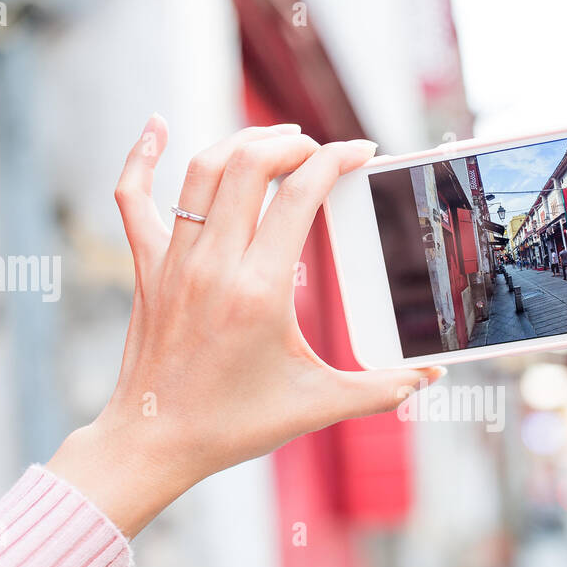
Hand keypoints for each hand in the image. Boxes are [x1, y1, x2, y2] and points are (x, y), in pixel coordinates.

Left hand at [46, 116, 442, 535]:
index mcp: (260, 290)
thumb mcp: (316, 406)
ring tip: (276, 141)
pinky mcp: (147, 267)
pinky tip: (156, 124)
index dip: (337, 160)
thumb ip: (381, 390)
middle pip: (250, 163)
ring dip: (243, 141)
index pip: (302, 194)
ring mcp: (175, 261)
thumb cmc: (233, 426)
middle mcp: (214, 264)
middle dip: (293, 142)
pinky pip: (134, 195)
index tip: (362, 152)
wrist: (155, 442)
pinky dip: (142, 154)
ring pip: (203, 169)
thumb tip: (432, 377)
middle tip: (321, 150)